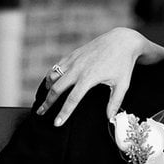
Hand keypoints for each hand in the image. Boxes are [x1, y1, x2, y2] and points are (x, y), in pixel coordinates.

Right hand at [37, 27, 163, 126]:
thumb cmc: (123, 64)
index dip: (63, 113)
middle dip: (47, 102)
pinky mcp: (73, 54)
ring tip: (44, 99)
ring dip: (47, 88)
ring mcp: (74, 60)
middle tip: (40, 113)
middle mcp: (78, 68)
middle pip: (56, 88)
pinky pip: (57, 66)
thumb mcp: (122, 84)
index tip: (56, 123)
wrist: (122, 40)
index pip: (72, 99)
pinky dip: (50, 76)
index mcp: (89, 77)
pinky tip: (50, 83)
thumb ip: (115, 102)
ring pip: (53, 75)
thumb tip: (109, 118)